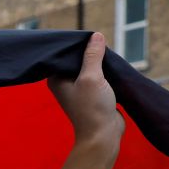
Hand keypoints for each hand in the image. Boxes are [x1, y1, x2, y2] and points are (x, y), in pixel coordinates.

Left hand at [48, 33, 123, 153]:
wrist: (103, 134)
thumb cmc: (92, 108)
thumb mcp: (92, 77)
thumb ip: (92, 56)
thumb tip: (96, 36)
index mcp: (56, 79)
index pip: (63, 54)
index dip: (76, 44)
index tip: (88, 35)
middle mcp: (64, 82)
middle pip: (77, 59)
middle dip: (90, 52)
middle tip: (101, 43)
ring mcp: (78, 88)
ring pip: (90, 66)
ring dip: (100, 61)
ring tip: (109, 53)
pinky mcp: (92, 93)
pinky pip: (98, 75)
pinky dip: (105, 70)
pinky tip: (112, 64)